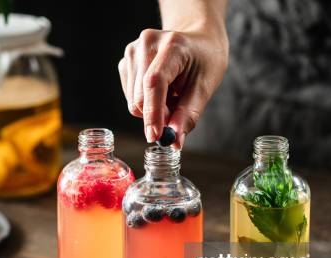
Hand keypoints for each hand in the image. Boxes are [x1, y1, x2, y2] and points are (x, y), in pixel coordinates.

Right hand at [118, 28, 227, 147]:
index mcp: (172, 44)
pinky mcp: (125, 61)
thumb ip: (188, 115)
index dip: (153, 112)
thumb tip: (174, 142)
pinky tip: (161, 90)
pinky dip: (146, 102)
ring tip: (172, 95)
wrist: (198, 42)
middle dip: (157, 115)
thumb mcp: (204, 88)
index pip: (154, 82)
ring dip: (152, 108)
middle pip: (140, 97)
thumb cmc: (204, 62)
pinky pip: (130, 96)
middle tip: (176, 115)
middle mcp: (148, 43)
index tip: (156, 136)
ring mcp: (133, 50)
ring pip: (133, 100)